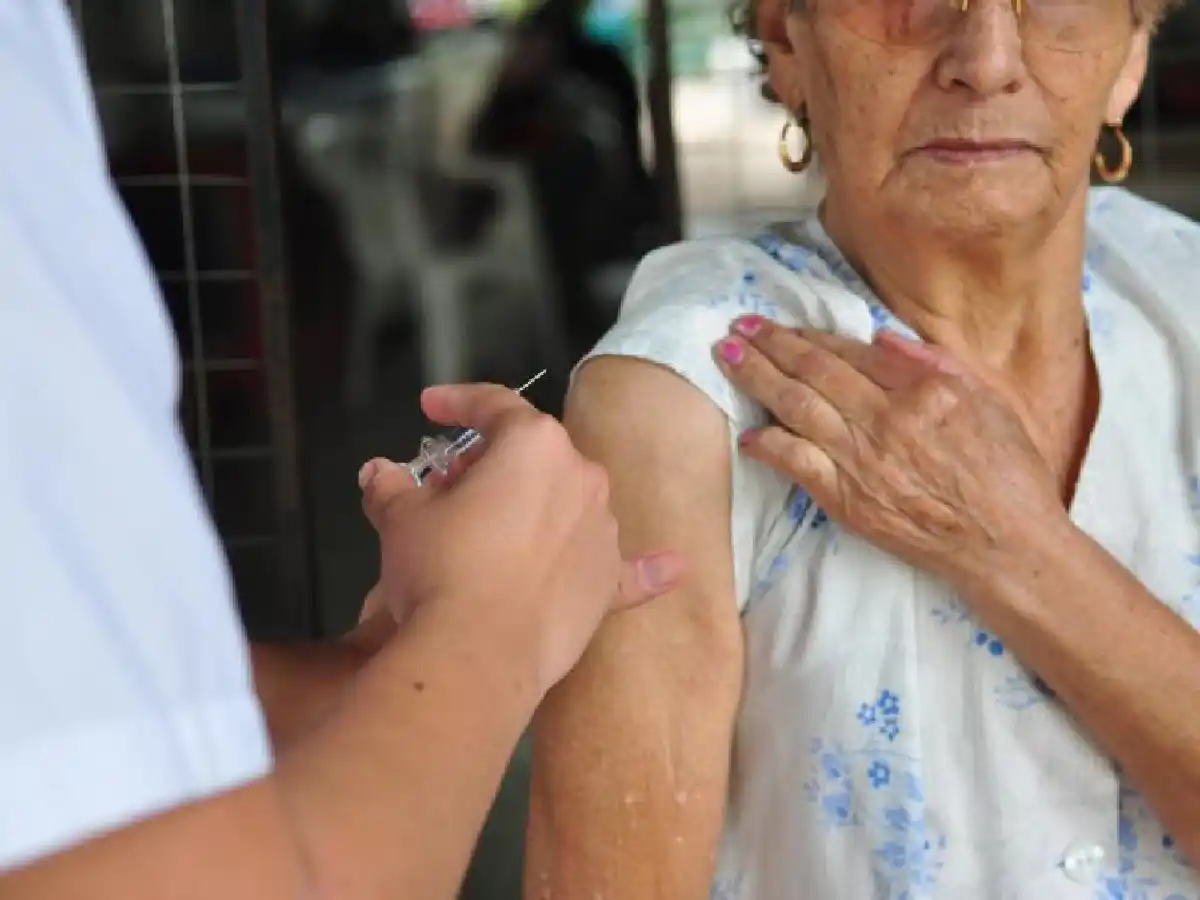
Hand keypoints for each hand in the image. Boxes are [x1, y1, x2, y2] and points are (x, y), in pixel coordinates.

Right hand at [359, 383, 686, 694]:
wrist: (477, 652)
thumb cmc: (443, 575)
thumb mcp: (402, 520)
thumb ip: (393, 488)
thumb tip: (378, 476)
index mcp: (533, 444)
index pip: (493, 405)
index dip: (457, 402)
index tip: (435, 406)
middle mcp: (579, 476)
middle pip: (532, 456)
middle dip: (489, 466)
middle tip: (445, 490)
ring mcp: (600, 529)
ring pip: (567, 503)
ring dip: (534, 509)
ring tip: (484, 538)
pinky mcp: (607, 582)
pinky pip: (628, 569)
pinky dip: (643, 568)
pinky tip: (672, 567)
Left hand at [713, 316, 1065, 587]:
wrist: (1007, 546)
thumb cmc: (1009, 474)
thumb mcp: (990, 400)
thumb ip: (936, 363)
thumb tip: (881, 337)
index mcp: (922, 389)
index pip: (849, 352)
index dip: (807, 335)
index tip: (780, 325)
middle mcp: (887, 419)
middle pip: (813, 371)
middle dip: (768, 344)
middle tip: (736, 326)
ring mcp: (864, 460)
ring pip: (796, 408)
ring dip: (756, 379)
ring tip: (726, 357)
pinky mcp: (849, 501)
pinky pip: (797, 465)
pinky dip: (768, 447)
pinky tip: (747, 436)